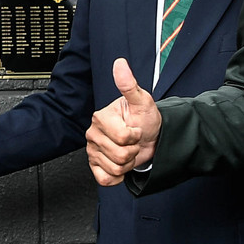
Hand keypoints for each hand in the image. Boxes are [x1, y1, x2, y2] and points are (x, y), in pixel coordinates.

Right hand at [85, 58, 160, 184]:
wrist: (150, 138)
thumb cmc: (145, 119)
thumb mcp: (142, 101)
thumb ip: (129, 84)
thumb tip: (120, 64)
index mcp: (101, 117)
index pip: (122, 137)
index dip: (135, 136)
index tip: (136, 128)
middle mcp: (93, 133)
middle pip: (118, 155)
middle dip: (132, 151)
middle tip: (133, 141)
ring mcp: (93, 151)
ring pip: (114, 169)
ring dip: (127, 163)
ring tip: (129, 150)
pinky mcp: (95, 166)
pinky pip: (105, 179)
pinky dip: (117, 176)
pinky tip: (121, 164)